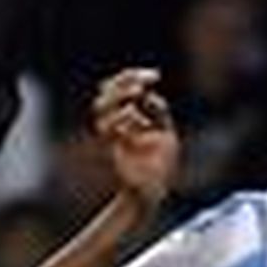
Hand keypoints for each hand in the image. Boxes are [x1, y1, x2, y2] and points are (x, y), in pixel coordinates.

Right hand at [93, 68, 178, 210]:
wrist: (154, 191)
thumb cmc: (160, 164)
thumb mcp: (165, 131)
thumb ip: (158, 112)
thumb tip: (149, 96)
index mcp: (126, 118)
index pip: (117, 89)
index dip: (132, 76)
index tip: (155, 75)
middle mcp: (115, 125)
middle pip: (104, 93)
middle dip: (123, 81)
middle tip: (144, 83)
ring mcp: (112, 137)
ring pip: (100, 107)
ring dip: (119, 95)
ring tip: (139, 93)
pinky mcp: (113, 150)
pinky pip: (108, 128)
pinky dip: (122, 118)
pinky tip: (140, 119)